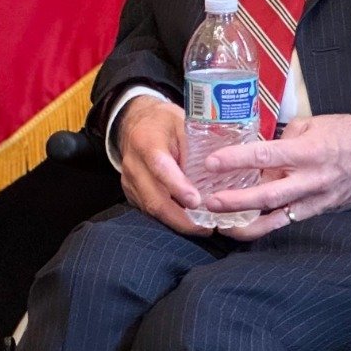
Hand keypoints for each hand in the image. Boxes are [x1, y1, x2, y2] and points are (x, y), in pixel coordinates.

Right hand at [116, 94, 211, 236]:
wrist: (136, 122)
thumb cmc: (165, 122)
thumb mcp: (183, 122)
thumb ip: (196, 144)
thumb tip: (221, 168)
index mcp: (146, 141)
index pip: (160, 167)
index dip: (177, 186)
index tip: (196, 202)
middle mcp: (133, 164)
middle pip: (154, 198)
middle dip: (180, 218)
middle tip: (206, 228)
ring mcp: (129, 181)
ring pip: (151, 209)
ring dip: (177, 222)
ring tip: (202, 229)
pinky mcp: (130, 192)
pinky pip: (149, 210)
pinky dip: (169, 219)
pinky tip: (188, 222)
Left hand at [201, 110, 350, 240]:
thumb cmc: (345, 132)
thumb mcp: (311, 124)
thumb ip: (283, 139)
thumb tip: (257, 151)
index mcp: (308, 151)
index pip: (265, 156)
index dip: (236, 160)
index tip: (211, 163)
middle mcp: (312, 178)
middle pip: (269, 194)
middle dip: (237, 201)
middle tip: (210, 202)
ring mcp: (319, 198)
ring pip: (279, 217)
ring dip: (249, 224)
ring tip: (223, 226)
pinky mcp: (323, 210)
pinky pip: (292, 220)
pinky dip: (269, 226)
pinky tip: (248, 228)